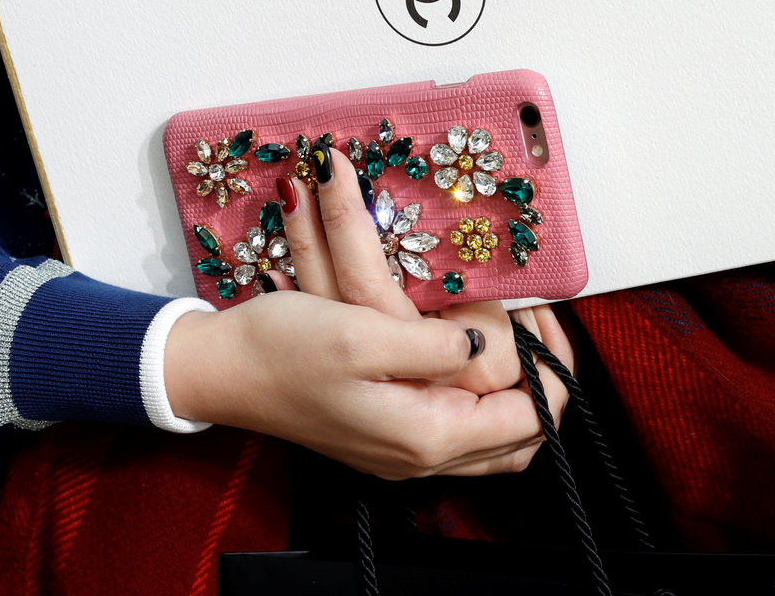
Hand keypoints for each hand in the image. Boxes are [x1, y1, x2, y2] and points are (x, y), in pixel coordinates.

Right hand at [165, 142, 572, 478]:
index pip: (529, 420)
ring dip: (518, 396)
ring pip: (494, 442)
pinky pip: (460, 434)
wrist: (222, 370)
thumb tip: (483, 342)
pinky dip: (484, 402)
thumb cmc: (282, 349)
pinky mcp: (386, 439)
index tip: (550, 318)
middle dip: (545, 384)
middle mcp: (419, 456)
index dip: (553, 369)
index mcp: (424, 433)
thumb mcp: (362, 331)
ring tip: (522, 341)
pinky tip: (474, 360)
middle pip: (521, 439)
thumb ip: (433, 344)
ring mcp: (401, 453)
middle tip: (545, 328)